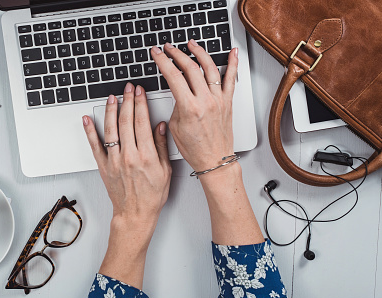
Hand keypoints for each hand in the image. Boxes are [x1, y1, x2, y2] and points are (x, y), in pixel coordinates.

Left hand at [82, 82, 171, 240]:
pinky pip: (95, 145)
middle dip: (127, 101)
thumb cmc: (152, 196)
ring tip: (112, 97)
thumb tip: (160, 126)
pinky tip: (87, 119)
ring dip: (110, 110)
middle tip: (128, 88)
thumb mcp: (165, 171)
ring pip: (110, 129)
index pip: (142, 122)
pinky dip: (89, 131)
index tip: (140, 92)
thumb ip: (161, 147)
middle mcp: (129, 156)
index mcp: (146, 156)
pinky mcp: (104, 166)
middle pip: (126, 121)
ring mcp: (114, 161)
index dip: (140, 104)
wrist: (135, 214)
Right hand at [152, 41, 238, 172]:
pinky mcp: (227, 102)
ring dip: (199, 52)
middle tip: (169, 48)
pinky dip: (233, 63)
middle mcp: (205, 101)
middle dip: (176, 54)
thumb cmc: (195, 149)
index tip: (157, 53)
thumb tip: (178, 91)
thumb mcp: (176, 126)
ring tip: (191, 44)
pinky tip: (232, 52)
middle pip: (190, 68)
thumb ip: (176, 105)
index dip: (163, 61)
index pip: (173, 76)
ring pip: (209, 68)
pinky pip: (231, 79)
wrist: (214, 160)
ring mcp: (218, 100)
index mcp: (189, 108)